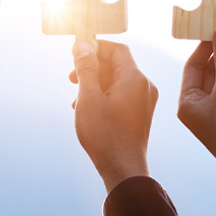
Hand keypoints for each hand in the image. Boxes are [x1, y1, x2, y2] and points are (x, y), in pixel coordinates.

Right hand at [71, 40, 157, 192]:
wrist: (124, 169)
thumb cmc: (105, 134)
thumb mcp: (89, 97)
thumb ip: (86, 68)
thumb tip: (83, 45)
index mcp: (135, 78)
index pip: (117, 49)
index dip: (95, 47)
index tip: (76, 52)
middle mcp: (144, 86)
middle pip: (117, 64)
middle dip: (92, 68)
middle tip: (70, 77)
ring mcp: (144, 101)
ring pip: (117, 81)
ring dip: (95, 84)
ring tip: (76, 99)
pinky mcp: (140, 114)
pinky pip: (121, 95)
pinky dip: (104, 96)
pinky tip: (87, 110)